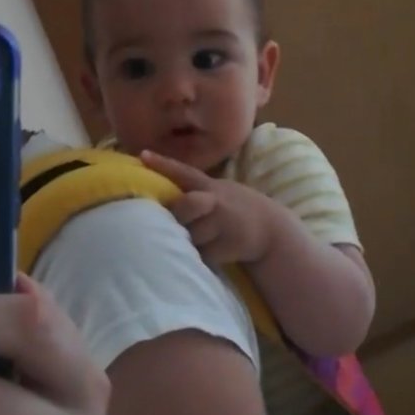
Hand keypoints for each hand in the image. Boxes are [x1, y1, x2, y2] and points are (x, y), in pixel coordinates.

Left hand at [141, 150, 274, 266]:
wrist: (271, 229)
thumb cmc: (236, 210)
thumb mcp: (220, 191)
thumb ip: (195, 191)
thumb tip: (162, 198)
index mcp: (210, 186)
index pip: (184, 172)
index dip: (163, 164)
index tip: (143, 156)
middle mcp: (215, 201)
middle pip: (187, 205)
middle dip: (179, 215)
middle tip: (173, 224)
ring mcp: (222, 223)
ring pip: (191, 234)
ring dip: (186, 241)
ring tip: (193, 243)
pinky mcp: (227, 245)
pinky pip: (202, 255)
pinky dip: (199, 258)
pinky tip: (207, 255)